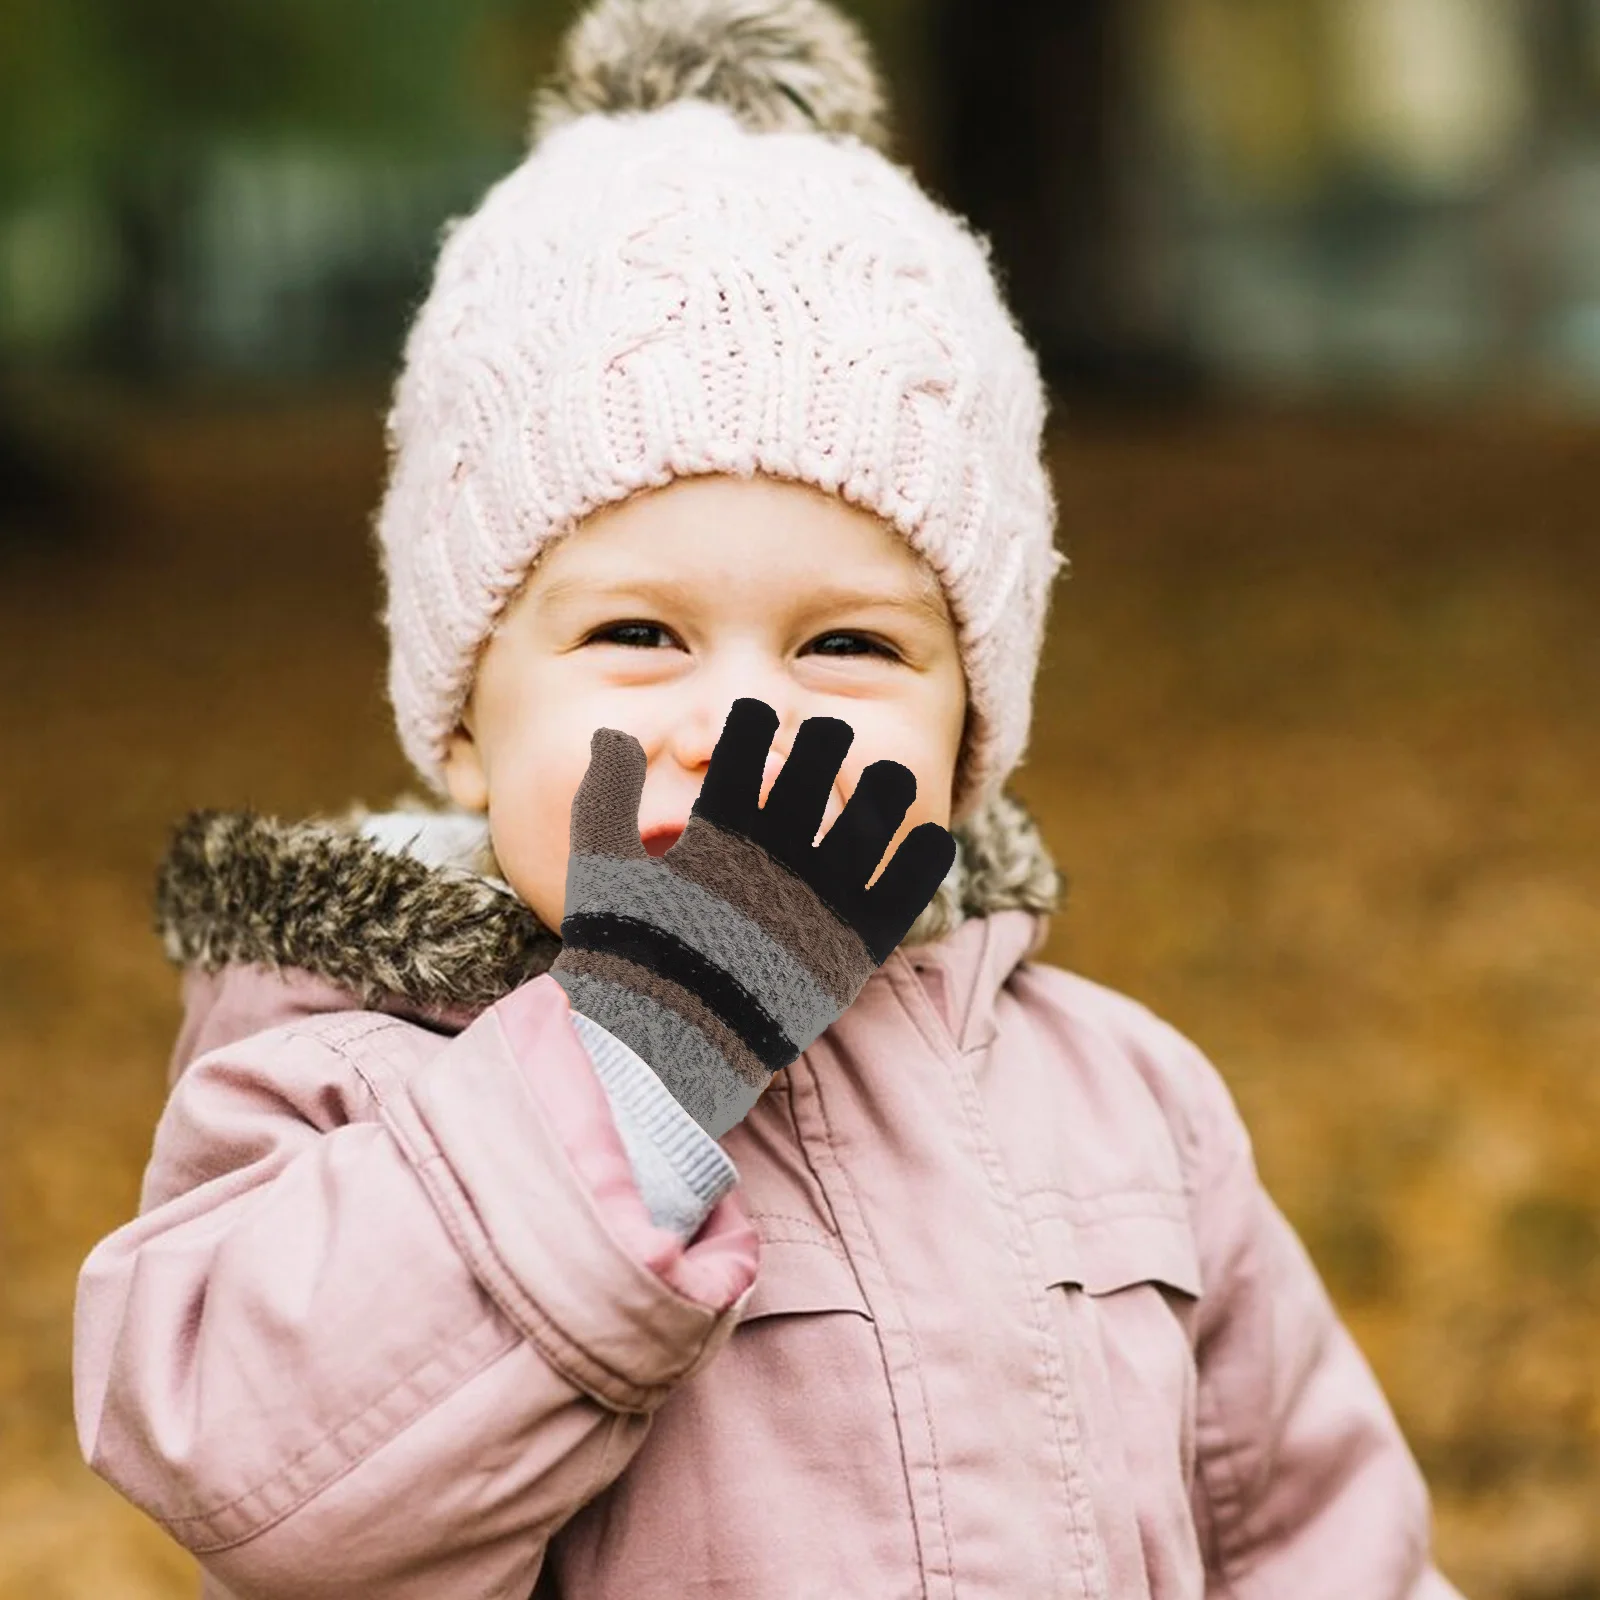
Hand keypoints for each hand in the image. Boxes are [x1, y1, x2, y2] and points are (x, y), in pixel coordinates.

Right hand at [549, 697, 955, 1136]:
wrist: (665, 1056)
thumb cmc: (627, 961)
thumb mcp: (601, 873)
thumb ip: (605, 797)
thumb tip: (610, 734)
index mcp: (718, 830)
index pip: (749, 738)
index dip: (751, 722)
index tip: (752, 730)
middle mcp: (777, 853)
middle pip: (819, 756)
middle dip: (820, 741)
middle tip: (820, 746)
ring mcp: (822, 898)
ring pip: (877, 805)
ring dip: (882, 785)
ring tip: (880, 784)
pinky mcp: (857, 945)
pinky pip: (911, 881)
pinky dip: (923, 854)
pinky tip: (922, 841)